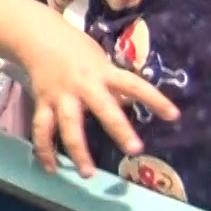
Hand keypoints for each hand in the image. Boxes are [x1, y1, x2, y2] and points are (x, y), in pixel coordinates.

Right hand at [20, 28, 178, 177]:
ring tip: (88, 173)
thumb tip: (130, 104)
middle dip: (119, 129)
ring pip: (68, 126)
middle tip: (134, 150)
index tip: (173, 116)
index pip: (134, 85)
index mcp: (103, 72)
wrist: (37, 37)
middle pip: (103, 109)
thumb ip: (113, 83)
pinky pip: (42, 130)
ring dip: (78, 151)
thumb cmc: (76, 49)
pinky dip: (44, 150)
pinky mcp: (42, 104)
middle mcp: (83, 86)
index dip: (154, 99)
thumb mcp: (100, 60)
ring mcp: (61, 97)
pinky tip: (52, 169)